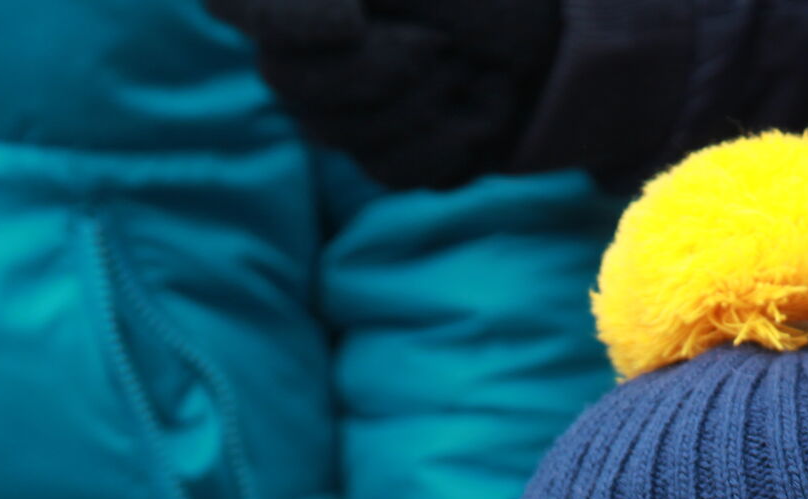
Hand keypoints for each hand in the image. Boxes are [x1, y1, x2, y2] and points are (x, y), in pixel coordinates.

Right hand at [202, 0, 557, 188]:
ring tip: (471, 70)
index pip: (240, 8)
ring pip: (344, 139)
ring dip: (427, 104)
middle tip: (446, 42)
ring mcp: (348, 106)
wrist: (567, 32)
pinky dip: (451, 144)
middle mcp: (310, 45)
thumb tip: (334, 25)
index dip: (289, 22)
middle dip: (386, 67)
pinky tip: (480, 109)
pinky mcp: (395, 155)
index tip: (351, 20)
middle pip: (293, 86)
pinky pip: (393, 173)